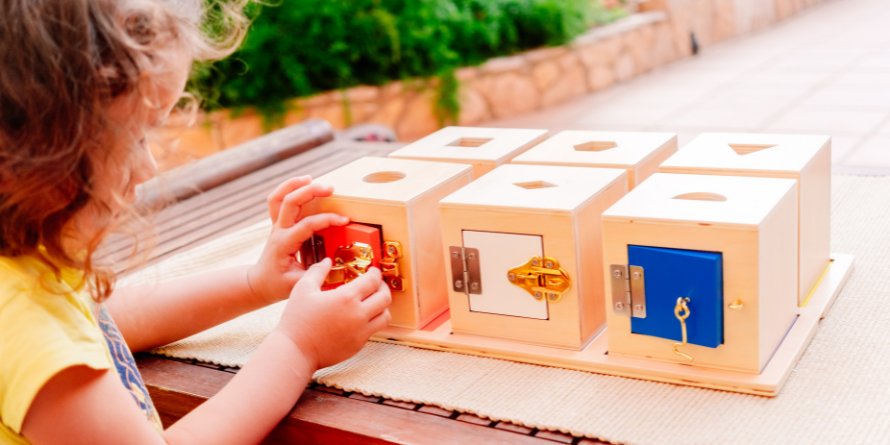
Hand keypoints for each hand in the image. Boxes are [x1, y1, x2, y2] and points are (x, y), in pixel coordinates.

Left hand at [247, 176, 346, 302]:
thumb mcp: (297, 285)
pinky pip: (278, 199)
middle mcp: (279, 230)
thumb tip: (334, 264)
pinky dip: (288, 187)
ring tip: (312, 178)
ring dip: (295, 184)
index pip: (307, 225)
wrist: (259, 283)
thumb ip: (315, 275)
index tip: (344, 220)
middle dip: (310, 191)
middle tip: (331, 189)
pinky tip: (303, 182)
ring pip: (279, 196)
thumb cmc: (277, 285)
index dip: (327, 220)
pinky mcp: (278, 223)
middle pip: (290, 202)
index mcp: (284, 244)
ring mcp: (277, 225)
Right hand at [275, 258, 391, 369]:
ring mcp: (360, 332)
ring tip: (373, 302)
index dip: (375, 273)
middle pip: (385, 298)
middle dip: (383, 287)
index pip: (372, 281)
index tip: (372, 271)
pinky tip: (360, 317)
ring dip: (382, 306)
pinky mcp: (358, 345)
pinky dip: (372, 321)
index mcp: (346, 298)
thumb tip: (327, 261)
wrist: (295, 351)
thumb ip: (317, 271)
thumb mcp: (303, 289)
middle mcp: (358, 315)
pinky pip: (374, 330)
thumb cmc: (297, 321)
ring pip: (385, 316)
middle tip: (376, 284)